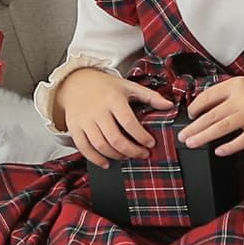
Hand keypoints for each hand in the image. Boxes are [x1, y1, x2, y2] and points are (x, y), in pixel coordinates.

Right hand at [55, 68, 174, 169]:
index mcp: (113, 99)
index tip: (151, 143)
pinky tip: (107, 162)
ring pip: (101, 146)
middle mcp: (97, 111)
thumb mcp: (128, 87)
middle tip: (142, 154)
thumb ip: (149, 96)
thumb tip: (169, 105)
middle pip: (115, 138)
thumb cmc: (105, 86)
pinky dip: (96, 159)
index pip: (129, 122)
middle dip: (132, 151)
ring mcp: (84, 120)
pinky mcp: (74, 128)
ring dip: (116, 155)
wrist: (76, 82)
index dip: (141, 136)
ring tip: (127, 156)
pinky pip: (84, 148)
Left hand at [177, 77, 243, 156]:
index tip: (189, 116)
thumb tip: (201, 107)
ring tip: (192, 142)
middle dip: (194, 127)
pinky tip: (218, 151)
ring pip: (222, 127)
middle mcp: (242, 98)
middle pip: (211, 115)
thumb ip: (225, 93)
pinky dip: (229, 147)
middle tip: (182, 136)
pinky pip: (241, 140)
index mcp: (235, 85)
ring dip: (204, 136)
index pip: (208, 96)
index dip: (195, 107)